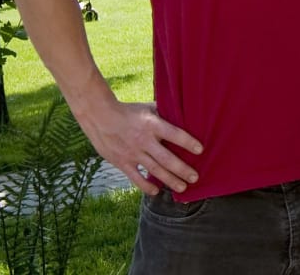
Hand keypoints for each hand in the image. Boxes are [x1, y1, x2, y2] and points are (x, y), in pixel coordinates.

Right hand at [77, 96, 201, 196]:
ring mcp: (132, 153)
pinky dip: (145, 186)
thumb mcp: (148, 107)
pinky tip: (156, 192)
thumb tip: (184, 113)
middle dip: (182, 170)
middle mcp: (144, 140)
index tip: (200, 150)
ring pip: (154, 170)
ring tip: (183, 187)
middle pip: (167, 158)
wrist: (99, 116)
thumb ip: (165, 112)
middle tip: (195, 177)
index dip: (188, 143)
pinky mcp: (121, 162)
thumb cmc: (128, 110)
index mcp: (152, 124)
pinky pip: (135, 177)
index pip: (174, 134)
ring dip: (170, 180)